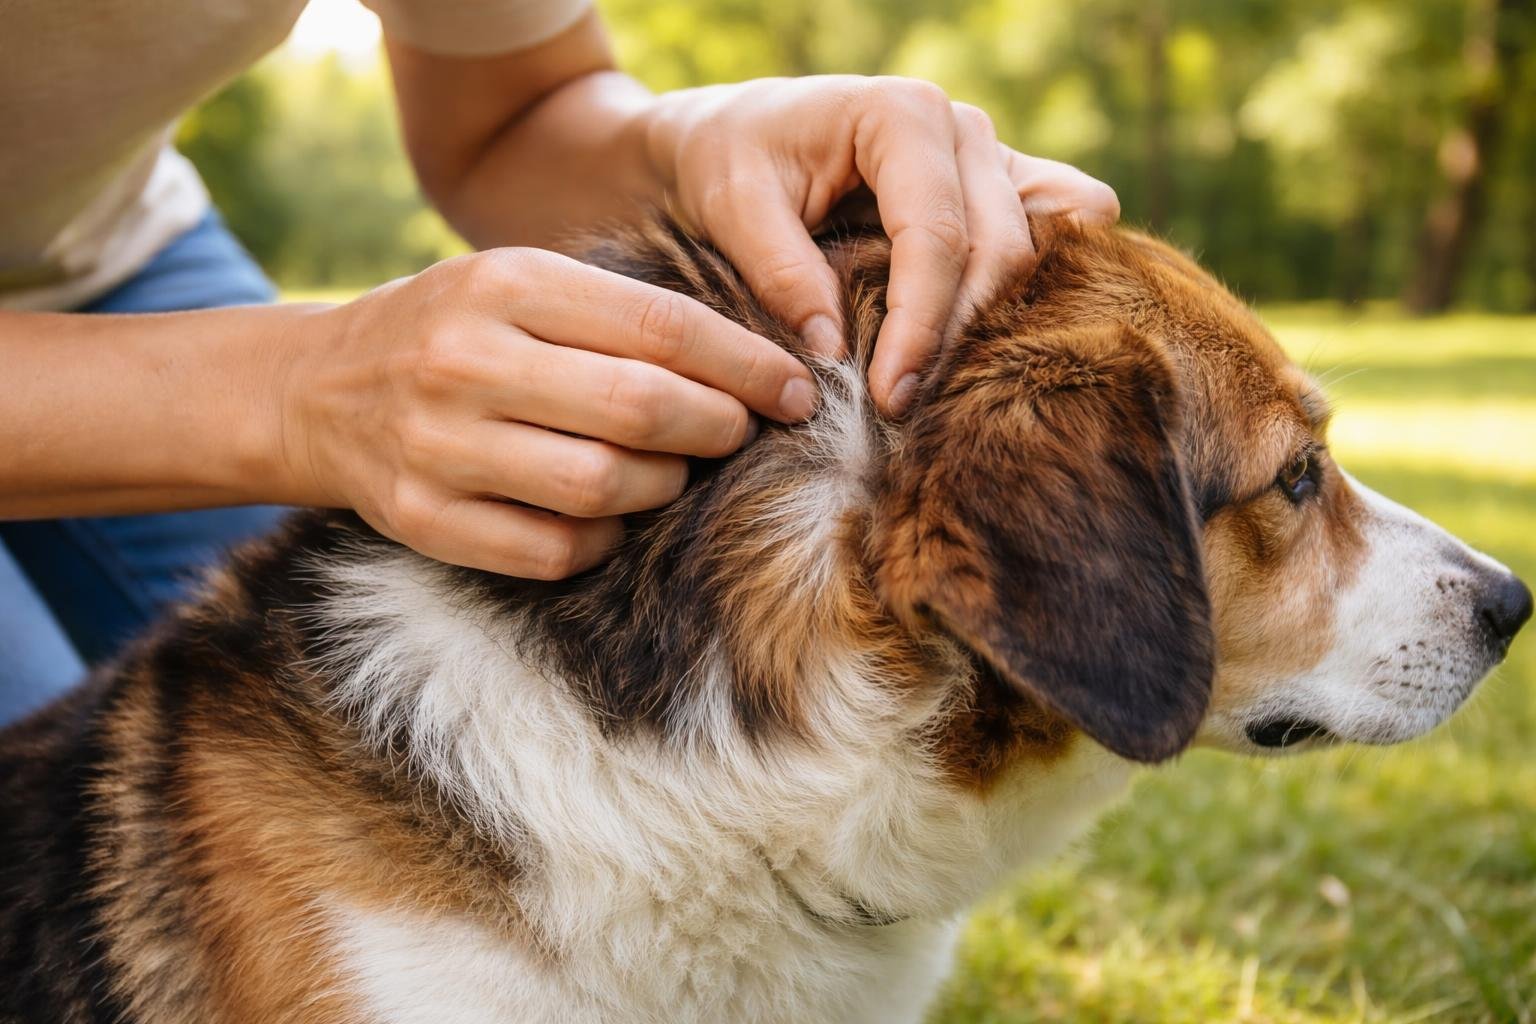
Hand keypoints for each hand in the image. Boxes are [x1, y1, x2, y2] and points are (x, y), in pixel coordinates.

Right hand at [280, 248, 817, 577]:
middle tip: (740, 432)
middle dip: (716, 427)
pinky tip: (609, 516)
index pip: (659, 327)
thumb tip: (753, 366)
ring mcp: (436, 444)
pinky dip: (602, 539)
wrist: (314, 391)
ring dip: (663, 486)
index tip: (797, 388)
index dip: (745, 364)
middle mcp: (464, 359)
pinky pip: (552, 549)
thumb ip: (618, 315)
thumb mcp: (520, 286)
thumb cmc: (453, 331)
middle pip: (638, 409)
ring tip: (673, 472)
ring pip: (600, 485)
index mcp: (503, 283)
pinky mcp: (422, 519)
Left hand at [644, 75, 1119, 414]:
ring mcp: (990, 158)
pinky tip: (987, 342)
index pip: (935, 235)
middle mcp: (962, 130)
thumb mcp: (732, 208)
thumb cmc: (728, 161)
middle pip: (1000, 247)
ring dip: (1005, 319)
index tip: (889, 395)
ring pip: (1043, 244)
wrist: (733, 135)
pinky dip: (1040, 285)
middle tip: (906, 406)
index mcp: (902, 115)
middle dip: (959, 335)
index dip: (920, 324)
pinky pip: (1060, 227)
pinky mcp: (998, 192)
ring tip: (945, 382)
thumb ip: (782, 273)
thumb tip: (835, 350)